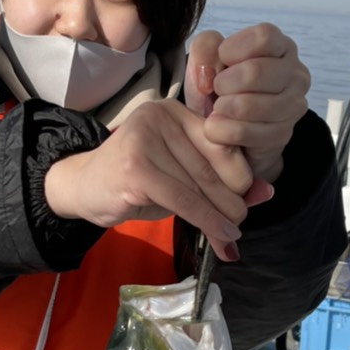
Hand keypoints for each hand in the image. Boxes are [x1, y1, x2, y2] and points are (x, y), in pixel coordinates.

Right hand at [43, 100, 252, 261]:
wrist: (83, 189)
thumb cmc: (135, 182)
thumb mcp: (182, 176)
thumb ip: (222, 180)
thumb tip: (267, 192)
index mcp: (176, 111)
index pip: (222, 143)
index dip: (240, 176)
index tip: (247, 203)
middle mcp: (160, 116)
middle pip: (212, 165)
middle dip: (232, 202)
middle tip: (239, 227)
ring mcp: (145, 139)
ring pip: (199, 186)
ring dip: (220, 218)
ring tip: (230, 237)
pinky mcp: (135, 167)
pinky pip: (183, 199)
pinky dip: (205, 221)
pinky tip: (217, 237)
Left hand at [185, 24, 308, 184]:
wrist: (224, 124)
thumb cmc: (220, 86)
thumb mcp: (207, 59)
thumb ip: (205, 47)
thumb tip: (211, 63)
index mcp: (280, 46)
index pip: (264, 37)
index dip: (234, 48)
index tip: (222, 58)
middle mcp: (295, 73)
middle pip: (255, 72)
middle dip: (223, 83)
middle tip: (216, 90)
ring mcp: (293, 105)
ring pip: (250, 105)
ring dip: (222, 108)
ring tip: (216, 108)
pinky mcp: (283, 134)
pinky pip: (246, 132)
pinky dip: (223, 131)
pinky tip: (218, 127)